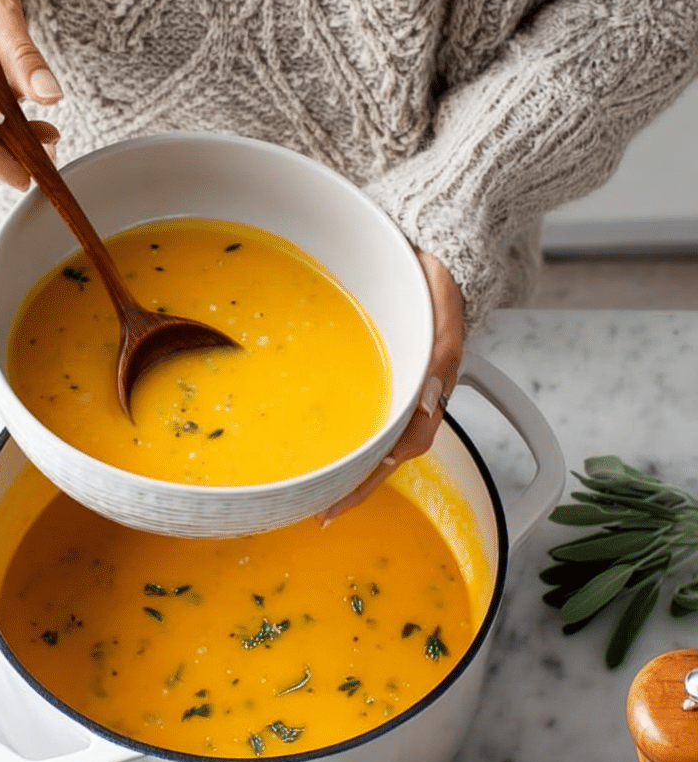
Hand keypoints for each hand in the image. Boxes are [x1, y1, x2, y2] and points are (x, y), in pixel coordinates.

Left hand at [317, 249, 464, 523]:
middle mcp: (412, 398)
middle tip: (319, 508)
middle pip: (384, 456)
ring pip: (375, 438)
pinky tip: (325, 438)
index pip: (401, 450)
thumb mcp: (442, 318)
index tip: (337, 502)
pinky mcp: (379, 372)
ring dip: (351, 465)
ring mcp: (396, 388)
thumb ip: (440, 357)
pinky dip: (347, 433)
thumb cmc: (436, 285)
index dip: (368, 481)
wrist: (429, 253)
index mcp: (429, 391)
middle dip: (354, 486)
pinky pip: (363, 411)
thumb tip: (427, 402)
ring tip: (318, 486)